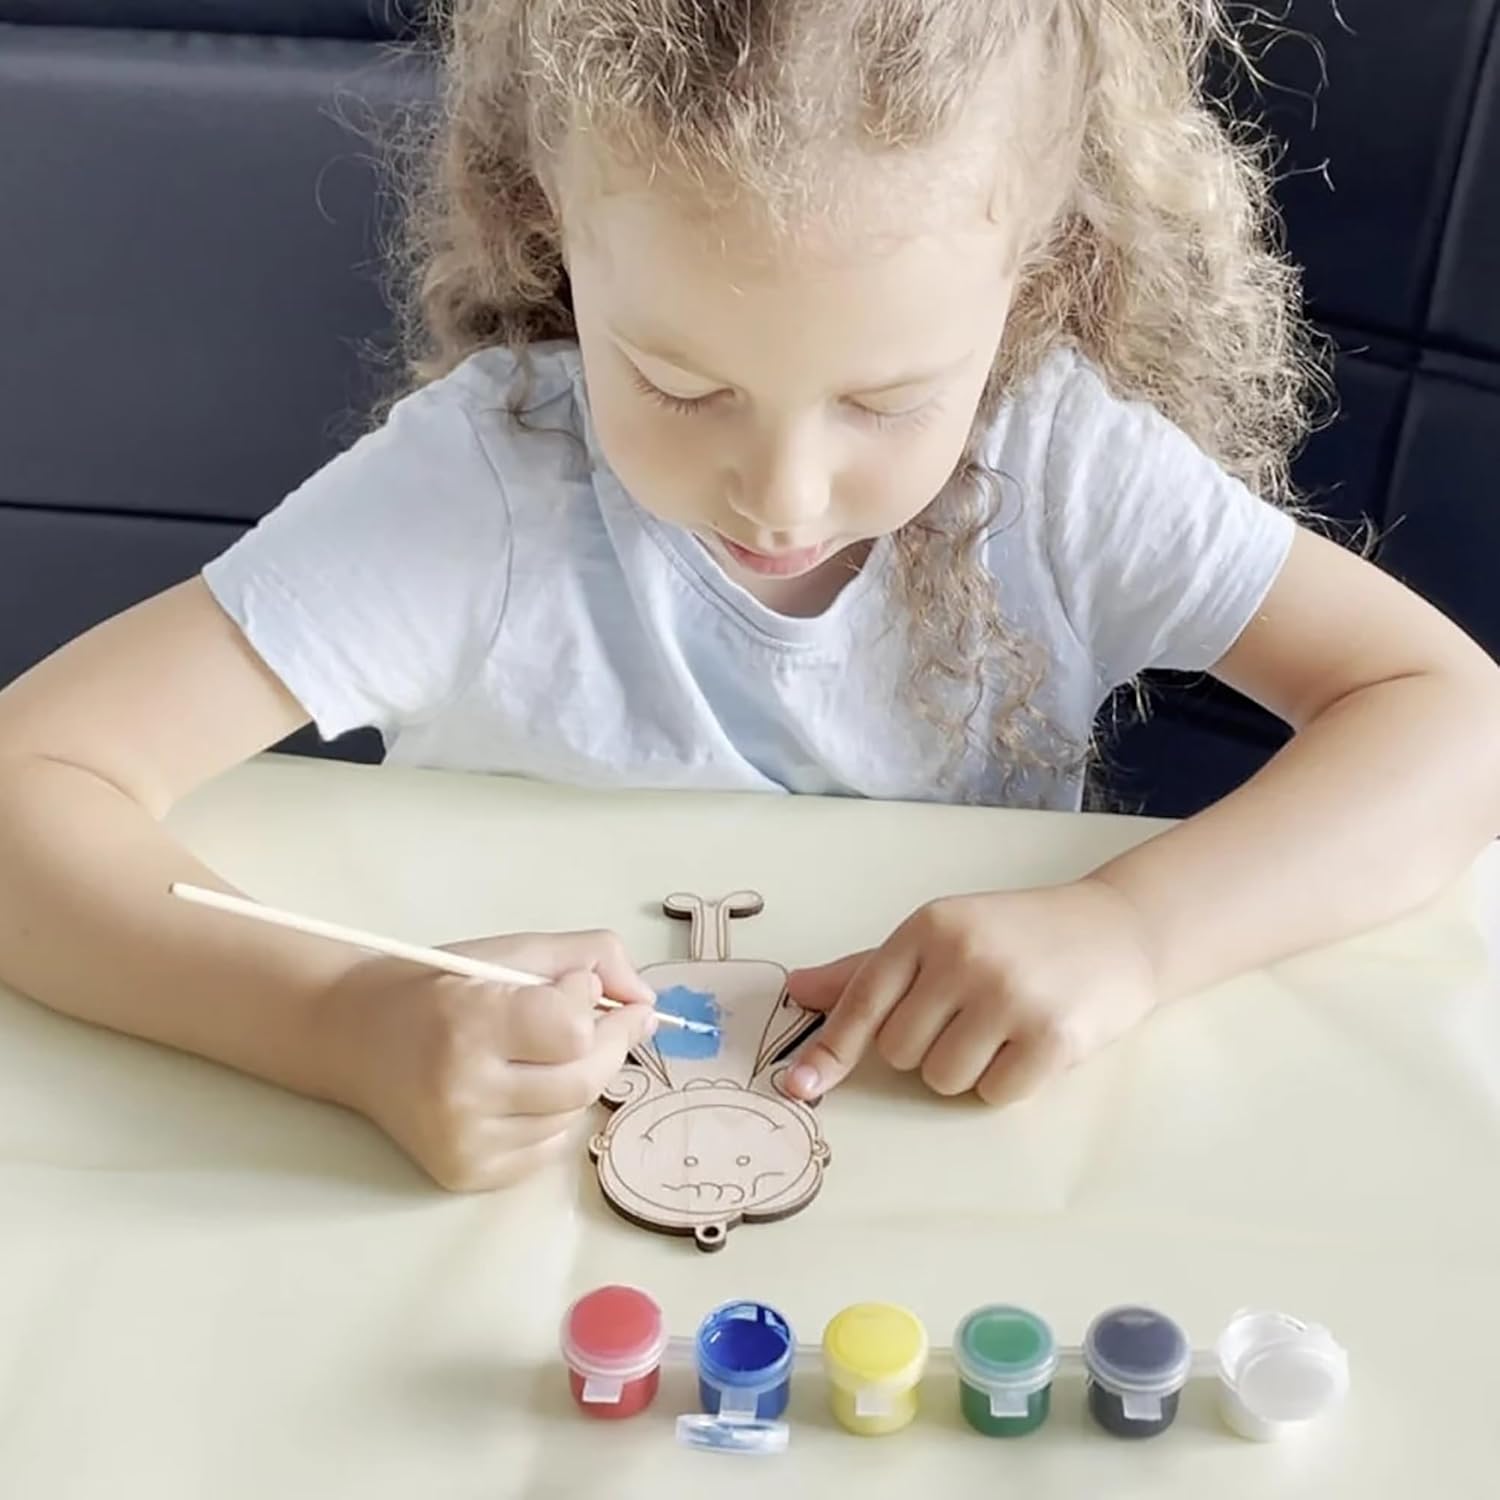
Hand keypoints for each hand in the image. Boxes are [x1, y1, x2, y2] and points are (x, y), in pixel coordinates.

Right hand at [321, 930, 657, 1190]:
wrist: (355, 1037)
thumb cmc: (438, 986)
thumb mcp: (511, 950)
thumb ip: (590, 957)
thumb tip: (647, 1002)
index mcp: (468, 1022)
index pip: (572, 1028)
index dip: (588, 1001)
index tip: (576, 986)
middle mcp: (462, 1091)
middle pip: (584, 1079)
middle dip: (610, 1043)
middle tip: (610, 1018)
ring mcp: (463, 1141)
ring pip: (571, 1115)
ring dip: (578, 1079)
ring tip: (543, 1051)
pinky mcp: (465, 1174)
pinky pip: (547, 1147)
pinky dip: (552, 1116)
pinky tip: (521, 1088)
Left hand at [782, 880, 1157, 1105]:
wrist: (1118, 930)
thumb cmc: (1017, 936)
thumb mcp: (942, 936)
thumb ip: (869, 970)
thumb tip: (798, 990)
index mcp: (928, 927)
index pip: (862, 999)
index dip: (829, 1050)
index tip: (796, 1086)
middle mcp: (964, 956)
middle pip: (899, 1051)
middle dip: (926, 1047)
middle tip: (969, 1014)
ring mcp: (1009, 996)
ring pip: (942, 1079)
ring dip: (966, 1069)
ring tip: (1003, 1027)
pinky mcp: (1052, 1037)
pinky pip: (994, 1095)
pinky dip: (1007, 1082)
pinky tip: (1032, 1043)